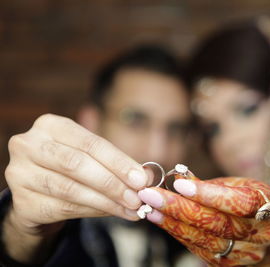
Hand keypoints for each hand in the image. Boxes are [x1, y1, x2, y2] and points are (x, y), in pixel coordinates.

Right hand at [4, 114, 149, 261]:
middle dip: (113, 183)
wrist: (38, 193)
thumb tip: (146, 177)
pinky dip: (93, 211)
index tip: (141, 179)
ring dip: (107, 201)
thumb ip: (115, 164)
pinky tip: (111, 212)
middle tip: (137, 198)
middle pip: (77, 164)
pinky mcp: (21, 202)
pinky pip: (63, 208)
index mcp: (50, 125)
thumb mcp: (91, 157)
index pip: (90, 143)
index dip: (118, 162)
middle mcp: (28, 145)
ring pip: (71, 189)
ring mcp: (20, 174)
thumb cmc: (70, 169)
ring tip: (130, 208)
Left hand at [138, 173, 269, 265]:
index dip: (207, 193)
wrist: (265, 229)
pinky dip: (179, 235)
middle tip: (150, 195)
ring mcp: (247, 253)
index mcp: (267, 205)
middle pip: (217, 223)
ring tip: (150, 209)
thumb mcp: (236, 184)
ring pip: (206, 240)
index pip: (237, 202)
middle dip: (179, 208)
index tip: (178, 183)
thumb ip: (209, 184)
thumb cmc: (248, 200)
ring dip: (173, 224)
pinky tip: (162, 222)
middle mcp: (261, 233)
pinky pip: (201, 251)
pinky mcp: (231, 264)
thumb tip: (178, 174)